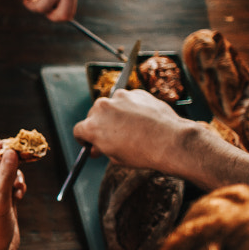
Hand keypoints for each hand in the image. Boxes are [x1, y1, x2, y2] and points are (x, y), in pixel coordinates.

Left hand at [0, 142, 22, 249]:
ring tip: (20, 187)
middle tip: (30, 154)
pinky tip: (20, 195)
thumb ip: (5, 175)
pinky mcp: (1, 204)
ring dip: (15, 177)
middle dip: (11, 161)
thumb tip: (11, 152)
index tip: (13, 142)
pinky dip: (17, 187)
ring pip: (4, 176)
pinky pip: (10, 186)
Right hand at [73, 88, 192, 172]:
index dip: (84, 138)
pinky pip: (129, 100)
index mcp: (92, 126)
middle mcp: (102, 108)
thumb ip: (102, 148)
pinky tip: (143, 120)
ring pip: (112, 105)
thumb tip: (97, 147)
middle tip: (112, 135)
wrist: (169, 141)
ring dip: (117, 114)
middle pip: (94, 115)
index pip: (79, 130)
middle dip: (101, 124)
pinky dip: (132, 108)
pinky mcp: (136, 93)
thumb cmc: (141, 153)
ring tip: (132, 127)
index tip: (91, 142)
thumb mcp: (115, 157)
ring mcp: (120, 98)